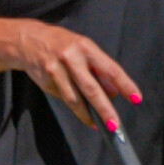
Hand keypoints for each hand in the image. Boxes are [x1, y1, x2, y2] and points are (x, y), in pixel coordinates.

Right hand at [0, 19, 138, 128]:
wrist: (27, 40)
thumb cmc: (62, 44)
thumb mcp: (83, 49)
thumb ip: (98, 69)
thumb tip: (114, 92)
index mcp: (85, 47)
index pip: (110, 69)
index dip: (125, 85)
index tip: (136, 98)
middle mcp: (70, 58)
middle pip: (91, 88)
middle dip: (105, 109)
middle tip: (115, 124)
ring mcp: (56, 71)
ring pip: (75, 99)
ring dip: (89, 114)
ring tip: (99, 124)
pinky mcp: (46, 82)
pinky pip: (64, 98)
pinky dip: (76, 109)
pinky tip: (84, 114)